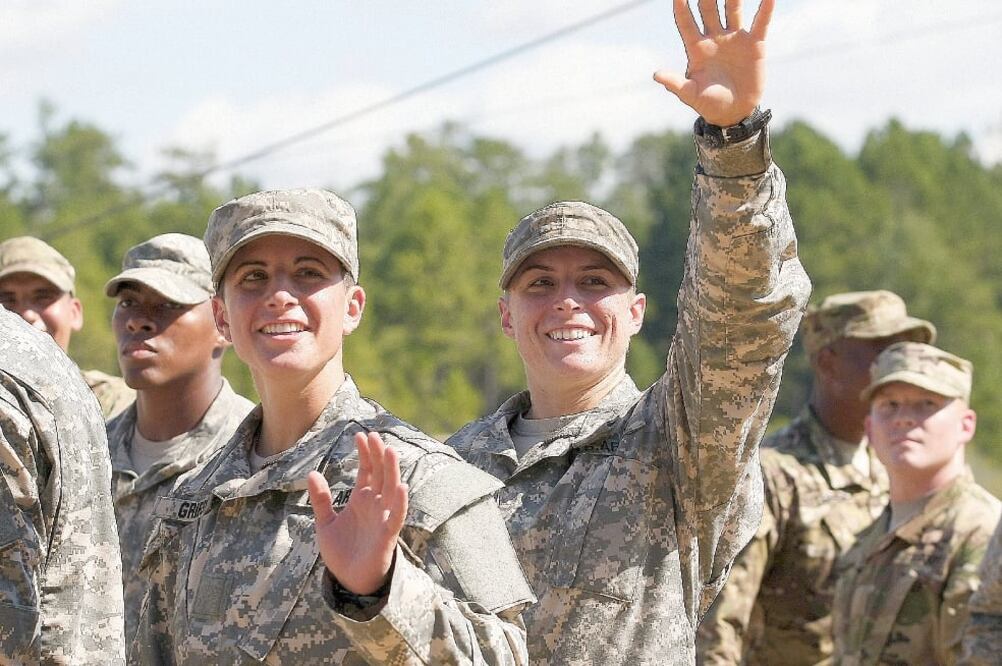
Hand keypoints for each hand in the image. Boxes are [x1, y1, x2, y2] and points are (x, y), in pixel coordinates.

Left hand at [307, 431, 407, 595]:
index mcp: (361, 500)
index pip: (367, 471)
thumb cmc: (341, 552)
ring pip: (391, 490)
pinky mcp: (387, 536)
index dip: (365, 453)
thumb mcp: (325, 523)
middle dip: (378, 455)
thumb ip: (321, 499)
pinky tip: (402, 488)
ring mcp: (383, 519)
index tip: (360, 435)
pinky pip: (397, 517)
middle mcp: (375, 505)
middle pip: (380, 475)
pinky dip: (401, 503)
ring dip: (392, 471)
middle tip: (374, 435)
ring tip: (389, 451)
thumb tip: (312, 473)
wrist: (349, 581)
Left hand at [654, 0, 773, 126]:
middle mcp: (714, 38)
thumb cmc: (709, 104)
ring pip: (733, 9)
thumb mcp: (691, 94)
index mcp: (696, 48)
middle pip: (708, 9)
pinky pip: (761, 22)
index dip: (681, 7)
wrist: (735, 113)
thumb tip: (656, 75)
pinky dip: (766, 8)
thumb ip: (675, 84)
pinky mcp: (754, 44)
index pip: (686, 22)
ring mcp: (734, 39)